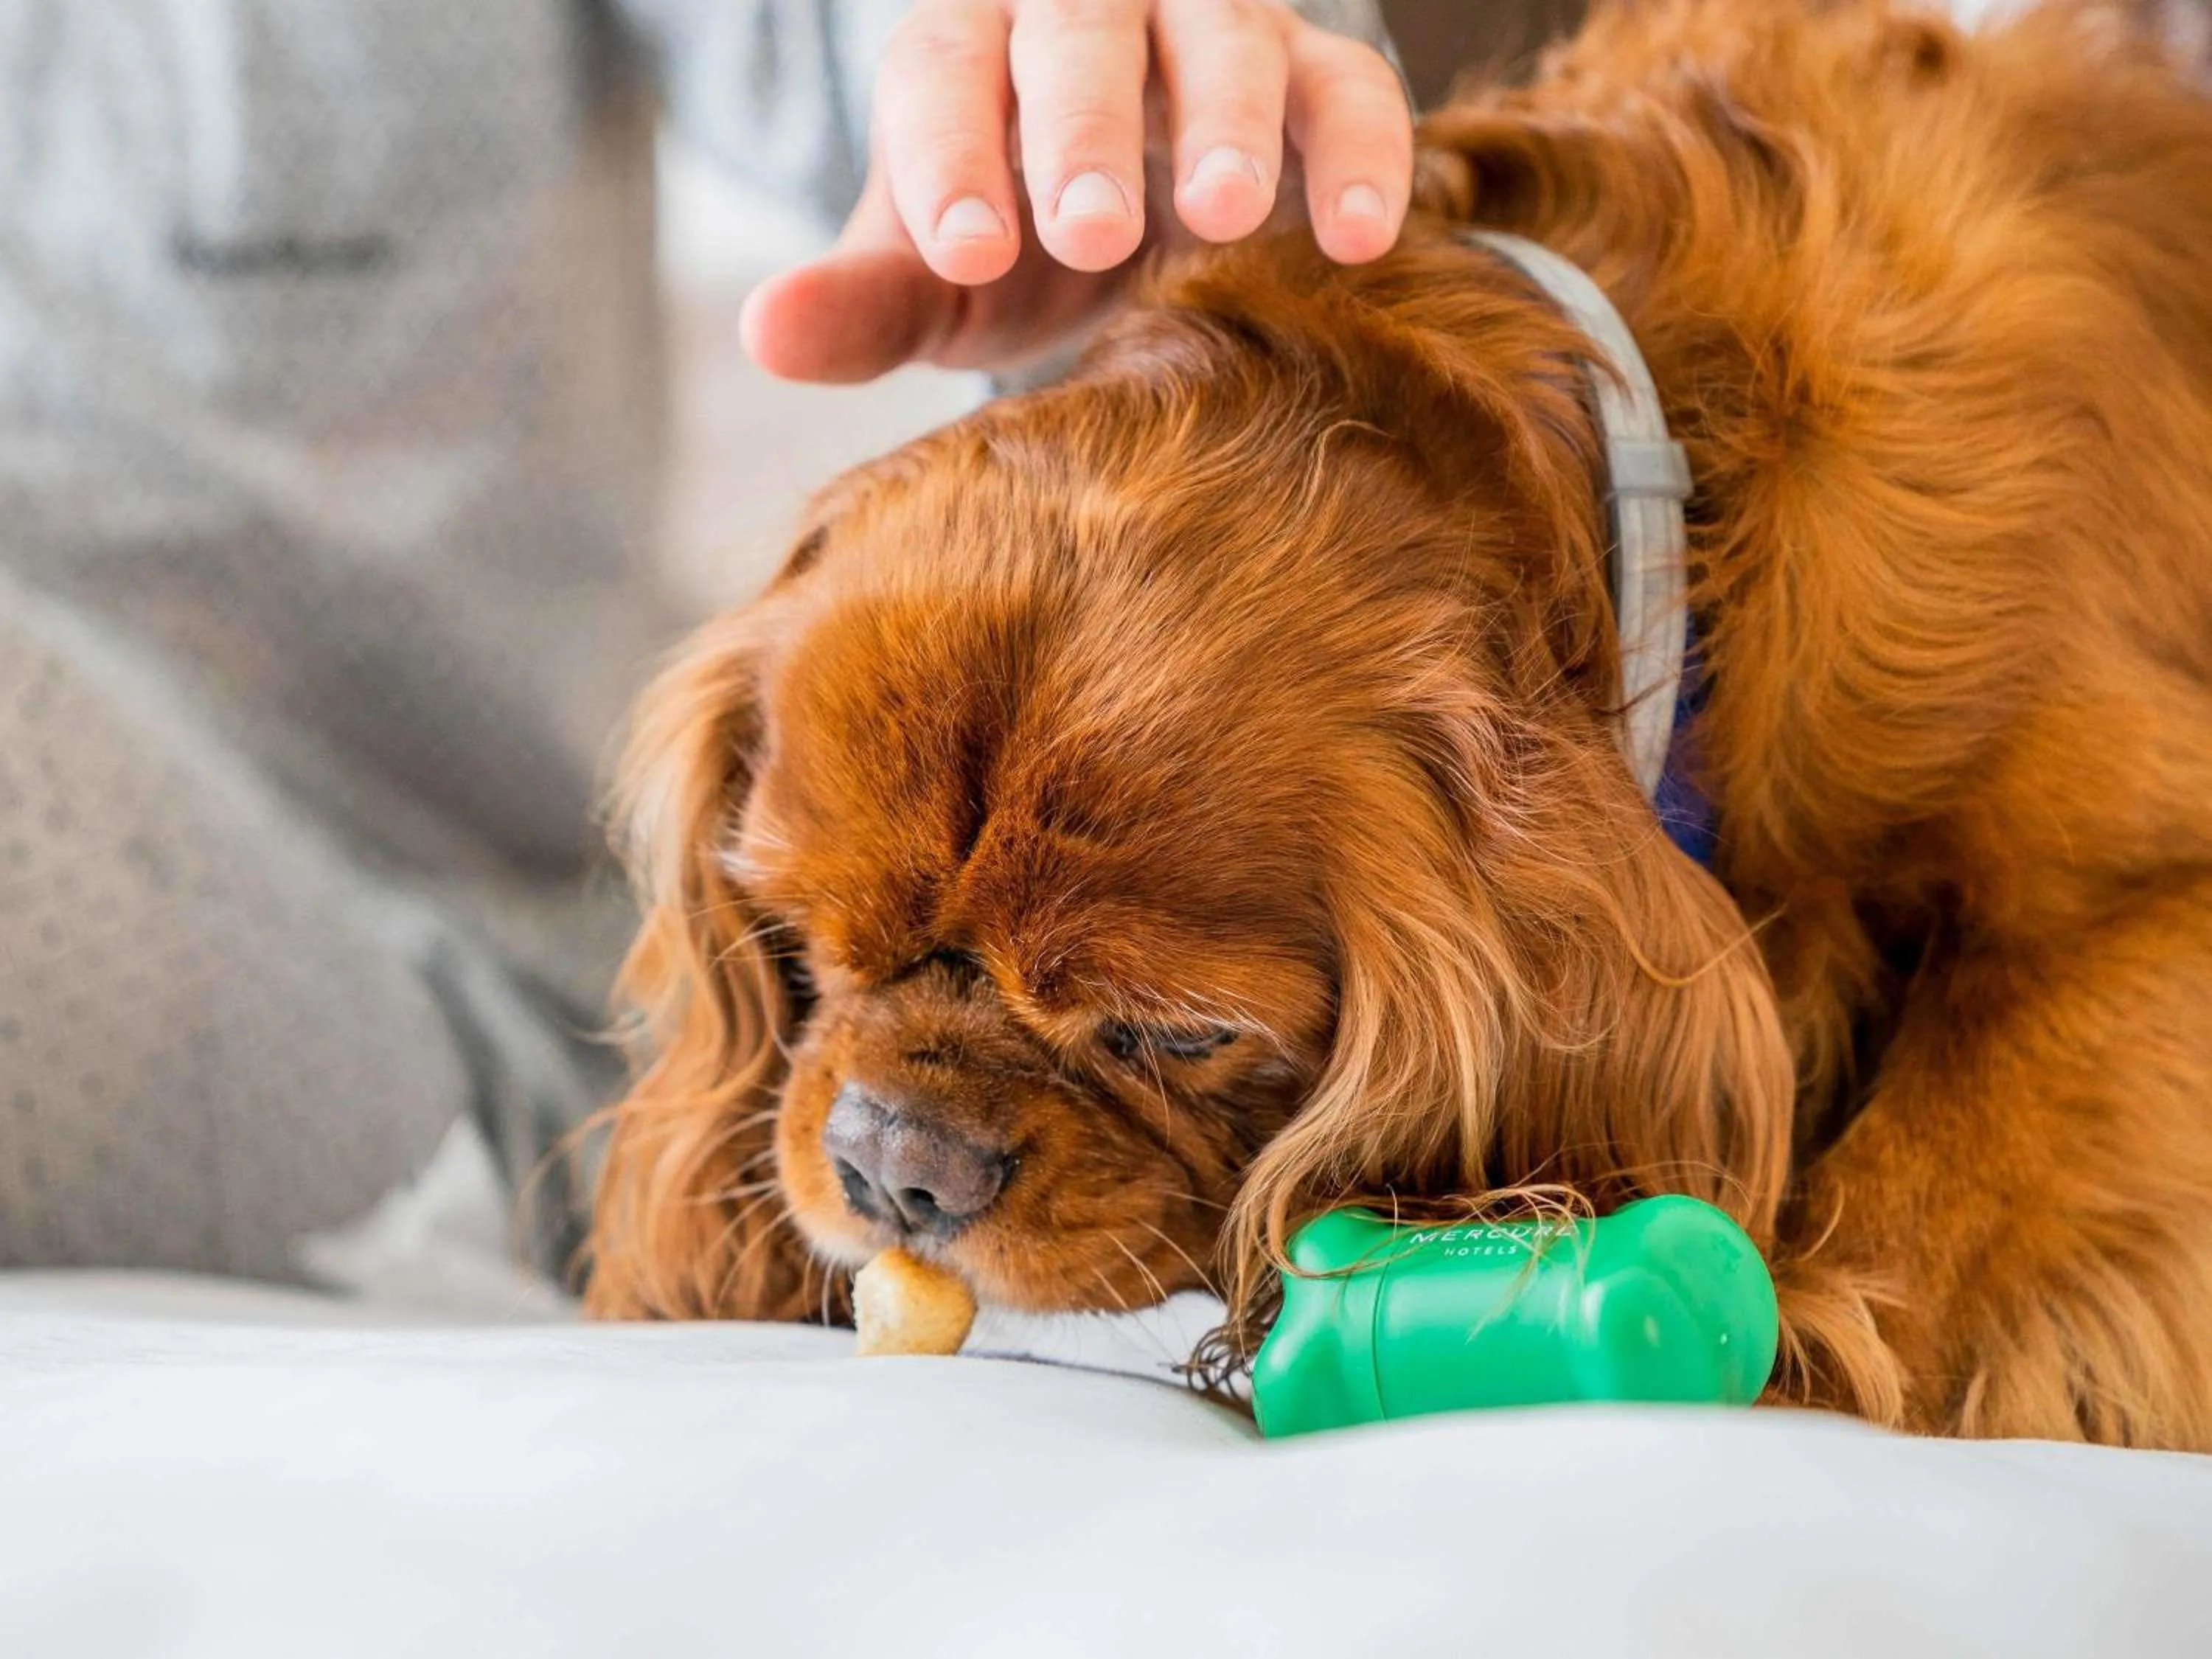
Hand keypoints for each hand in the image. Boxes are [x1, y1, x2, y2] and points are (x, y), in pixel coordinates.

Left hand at [741, 0, 1412, 383]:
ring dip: (1225, 122)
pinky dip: (1360, 155)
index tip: (964, 250)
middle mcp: (1087, 14)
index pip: (945, 74)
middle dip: (1083, 128)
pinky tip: (1360, 239)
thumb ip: (861, 302)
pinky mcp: (1312, 76)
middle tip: (1087, 230)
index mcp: (967, 48)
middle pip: (1082, 35)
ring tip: (1219, 214)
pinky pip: (1348, 91)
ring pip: (1223, 40)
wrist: (1127, 219)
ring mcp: (1207, 33)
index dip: (953, 157)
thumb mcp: (930, 276)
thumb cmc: (1010, 237)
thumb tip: (764, 335)